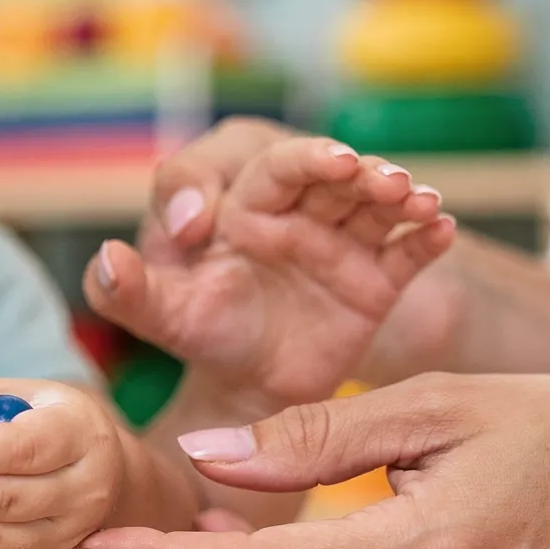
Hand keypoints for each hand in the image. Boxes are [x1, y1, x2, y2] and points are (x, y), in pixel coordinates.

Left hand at [84, 117, 456, 408]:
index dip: (248, 173)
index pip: (234, 168)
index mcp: (231, 200)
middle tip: (354, 169)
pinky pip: (407, 251)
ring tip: (413, 196)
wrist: (254, 383)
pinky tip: (442, 228)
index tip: (240, 202)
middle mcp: (290, 207)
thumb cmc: (201, 330)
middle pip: (315, 171)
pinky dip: (427, 238)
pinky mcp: (377, 276)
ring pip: (369, 201)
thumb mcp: (159, 317)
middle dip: (338, 165)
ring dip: (394, 191)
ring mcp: (339, 237)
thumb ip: (124, 292)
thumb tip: (108, 259)